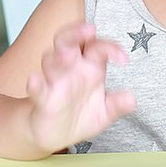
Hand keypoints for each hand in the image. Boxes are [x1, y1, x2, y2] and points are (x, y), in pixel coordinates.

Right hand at [25, 22, 134, 152]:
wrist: (55, 136)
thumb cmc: (80, 116)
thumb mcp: (104, 112)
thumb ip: (117, 105)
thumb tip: (132, 99)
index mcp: (89, 67)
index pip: (97, 47)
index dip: (110, 47)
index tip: (123, 59)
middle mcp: (70, 69)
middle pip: (69, 41)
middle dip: (76, 32)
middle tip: (88, 30)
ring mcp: (54, 81)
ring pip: (51, 59)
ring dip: (58, 55)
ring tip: (67, 54)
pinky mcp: (42, 98)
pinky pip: (38, 88)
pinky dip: (35, 84)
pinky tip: (34, 81)